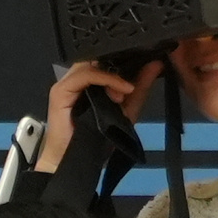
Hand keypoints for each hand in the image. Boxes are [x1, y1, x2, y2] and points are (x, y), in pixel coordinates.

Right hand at [21, 61, 150, 196]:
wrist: (74, 161)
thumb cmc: (96, 139)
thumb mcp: (127, 111)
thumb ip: (140, 89)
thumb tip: (156, 64)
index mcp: (91, 80)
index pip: (107, 58)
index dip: (125, 56)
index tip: (146, 59)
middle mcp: (78, 78)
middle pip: (99, 57)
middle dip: (121, 63)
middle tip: (139, 75)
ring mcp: (68, 83)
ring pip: (92, 64)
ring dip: (114, 75)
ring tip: (127, 91)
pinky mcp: (60, 91)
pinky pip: (85, 75)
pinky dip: (105, 79)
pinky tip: (120, 90)